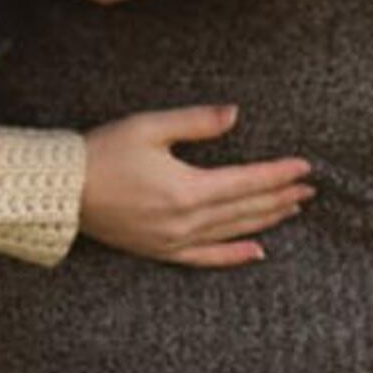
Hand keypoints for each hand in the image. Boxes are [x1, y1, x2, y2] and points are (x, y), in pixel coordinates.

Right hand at [80, 105, 312, 268]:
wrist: (63, 192)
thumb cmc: (103, 153)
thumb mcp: (149, 127)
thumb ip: (196, 122)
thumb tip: (235, 115)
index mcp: (187, 189)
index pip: (247, 181)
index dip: (278, 174)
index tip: (305, 167)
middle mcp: (186, 221)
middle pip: (247, 209)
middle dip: (281, 196)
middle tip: (309, 187)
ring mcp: (175, 240)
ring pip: (233, 232)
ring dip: (266, 220)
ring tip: (293, 208)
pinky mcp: (161, 251)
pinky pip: (206, 258)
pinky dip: (234, 255)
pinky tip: (257, 252)